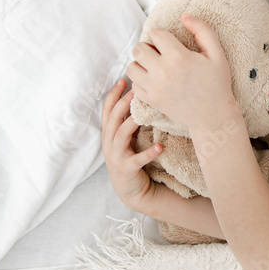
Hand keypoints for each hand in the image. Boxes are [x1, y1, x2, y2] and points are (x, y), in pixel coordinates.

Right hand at [101, 78, 170, 215]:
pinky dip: (148, 153)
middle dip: (122, 104)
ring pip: (120, 135)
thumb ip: (130, 121)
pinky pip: (137, 160)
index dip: (113, 95)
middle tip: (135, 92)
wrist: (131, 190)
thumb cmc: (131, 158)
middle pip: (112, 119)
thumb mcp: (128, 138)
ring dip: (130, 123)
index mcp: (109, 134)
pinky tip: (160, 147)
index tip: (123, 80)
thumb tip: (142, 97)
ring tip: (142, 114)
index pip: (107, 110)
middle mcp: (109, 143)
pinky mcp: (126, 169)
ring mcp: (116, 156)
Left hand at [127, 13, 237, 132]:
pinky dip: (141, 81)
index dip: (162, 35)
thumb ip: (202, 30)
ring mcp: (154, 87)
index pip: (156, 34)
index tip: (170, 43)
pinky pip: (134, 85)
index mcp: (178, 57)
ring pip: (132, 67)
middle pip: (138, 49)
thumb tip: (184, 16)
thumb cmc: (216, 84)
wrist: (213, 116)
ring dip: (140, 64)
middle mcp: (162, 71)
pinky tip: (154, 81)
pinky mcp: (151, 100)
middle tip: (160, 53)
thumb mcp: (217, 54)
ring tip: (154, 66)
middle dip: (148, 47)